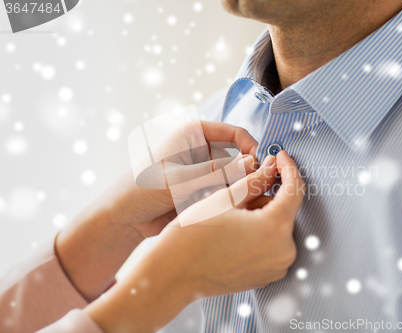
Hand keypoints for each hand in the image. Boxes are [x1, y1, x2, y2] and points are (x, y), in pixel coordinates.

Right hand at [84, 151, 305, 332]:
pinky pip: (271, 245)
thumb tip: (273, 165)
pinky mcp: (266, 276)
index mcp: (274, 229)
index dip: (288, 167)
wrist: (172, 276)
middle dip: (270, 193)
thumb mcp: (224, 199)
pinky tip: (235, 230)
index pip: (294, 190)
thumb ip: (255, 180)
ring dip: (264, 213)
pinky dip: (260, 232)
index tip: (280, 155)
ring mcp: (276, 267)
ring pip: (278, 227)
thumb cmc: (193, 236)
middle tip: (243, 186)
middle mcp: (283, 252)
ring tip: (233, 213)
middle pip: (286, 209)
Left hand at [108, 120, 258, 237]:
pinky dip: (229, 198)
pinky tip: (228, 209)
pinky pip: (225, 190)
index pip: (234, 133)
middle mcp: (201, 148)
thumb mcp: (181, 180)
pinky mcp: (203, 188)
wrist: (123, 218)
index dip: (251, 147)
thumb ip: (218, 172)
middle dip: (248, 171)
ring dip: (239, 187)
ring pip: (234, 175)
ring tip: (239, 202)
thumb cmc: (143, 190)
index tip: (264, 167)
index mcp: (194, 133)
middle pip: (238, 155)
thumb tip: (253, 163)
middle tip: (257, 189)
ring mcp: (203, 169)